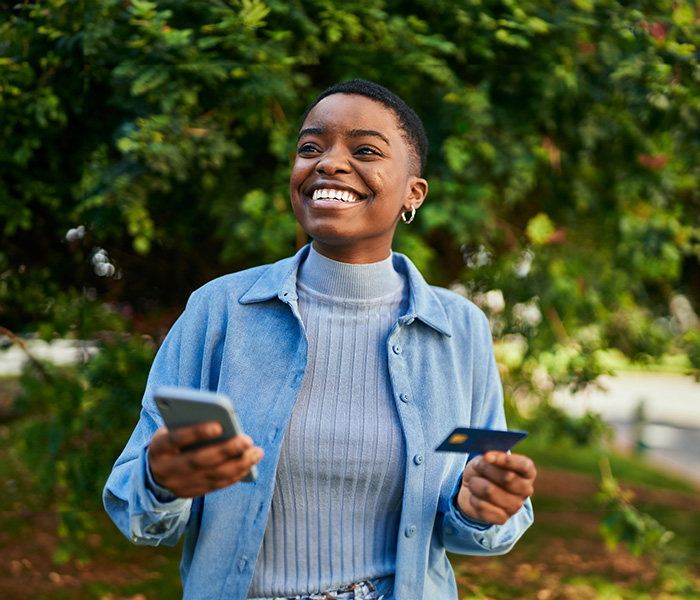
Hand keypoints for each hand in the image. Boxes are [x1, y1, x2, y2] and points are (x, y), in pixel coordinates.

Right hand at [148, 422, 263, 497]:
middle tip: (248, 440)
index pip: (176, 438)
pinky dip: (234, 474)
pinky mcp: (190, 493)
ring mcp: (177, 484)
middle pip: (198, 461)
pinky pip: (216, 485)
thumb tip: (226, 418)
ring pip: (211, 475)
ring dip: (238, 464)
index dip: (196, 432)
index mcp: (158, 447)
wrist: (155, 468)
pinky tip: (249, 464)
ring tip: (257, 452)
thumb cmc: (172, 438)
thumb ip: (191, 423)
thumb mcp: (173, 427)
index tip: (219, 425)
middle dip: (226, 451)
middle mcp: (165, 469)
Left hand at [457, 451, 535, 524]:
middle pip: (506, 478)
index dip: (505, 460)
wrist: (472, 489)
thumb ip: (490, 457)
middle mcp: (526, 490)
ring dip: (475, 483)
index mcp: (527, 472)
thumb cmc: (484, 470)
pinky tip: (475, 496)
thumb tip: (487, 458)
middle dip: (485, 469)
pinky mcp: (503, 519)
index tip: (487, 456)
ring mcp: (516, 506)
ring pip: (489, 491)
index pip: (523, 465)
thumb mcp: (486, 458)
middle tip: (478, 466)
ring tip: (474, 482)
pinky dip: (472, 497)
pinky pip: (481, 505)